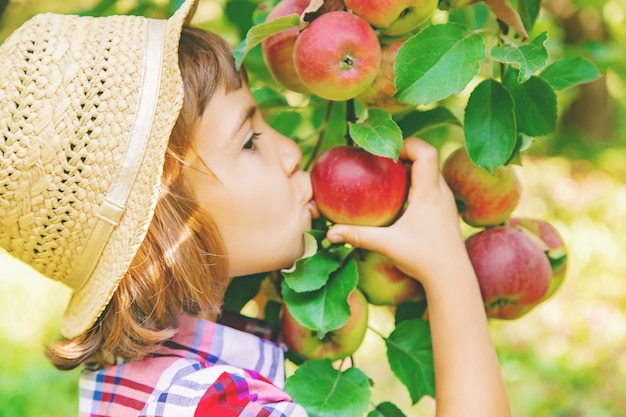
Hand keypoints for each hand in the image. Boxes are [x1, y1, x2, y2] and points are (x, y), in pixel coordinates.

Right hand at [326, 138, 465, 287]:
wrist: (452, 278)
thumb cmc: (423, 259)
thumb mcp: (387, 245)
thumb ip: (358, 236)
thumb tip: (330, 233)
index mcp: (430, 193)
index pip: (426, 152)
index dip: (406, 144)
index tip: (384, 151)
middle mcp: (441, 192)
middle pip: (427, 157)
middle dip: (403, 153)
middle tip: (379, 160)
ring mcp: (446, 201)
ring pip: (430, 171)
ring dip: (409, 168)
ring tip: (386, 174)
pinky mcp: (445, 211)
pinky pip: (431, 185)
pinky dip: (414, 182)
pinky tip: (397, 197)